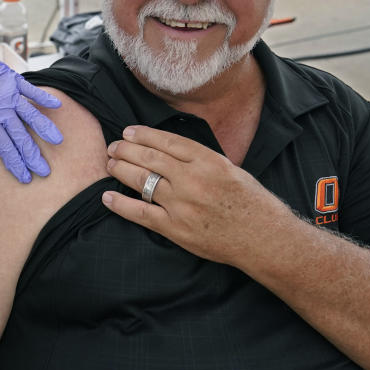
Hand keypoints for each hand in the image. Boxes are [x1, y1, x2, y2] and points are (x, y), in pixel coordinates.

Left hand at [0, 49, 62, 183]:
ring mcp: (9, 95)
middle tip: (44, 170)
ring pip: (30, 115)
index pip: (5, 148)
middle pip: (20, 137)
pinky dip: (44, 97)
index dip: (16, 164)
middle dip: (32, 156)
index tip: (25, 176)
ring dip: (44, 129)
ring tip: (57, 141)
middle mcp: (1, 110)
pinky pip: (31, 91)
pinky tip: (56, 105)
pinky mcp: (14, 81)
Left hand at [101, 126, 292, 267]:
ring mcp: (182, 204)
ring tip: (110, 164)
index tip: (128, 132)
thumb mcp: (229, 169)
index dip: (143, 135)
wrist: (263, 237)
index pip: (167, 142)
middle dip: (126, 150)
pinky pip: (141, 213)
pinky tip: (107, 197)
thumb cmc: (250, 202)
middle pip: (149, 158)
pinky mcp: (175, 228)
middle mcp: (192, 180)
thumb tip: (170, 150)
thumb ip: (201, 159)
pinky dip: (121, 205)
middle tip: (113, 147)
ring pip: (142, 181)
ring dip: (120, 170)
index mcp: (208, 161)